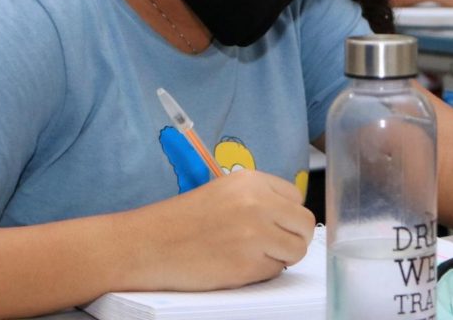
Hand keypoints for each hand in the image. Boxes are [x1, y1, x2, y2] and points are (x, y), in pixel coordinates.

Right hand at [127, 170, 315, 290]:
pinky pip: (276, 271)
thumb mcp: (222, 192)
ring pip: (297, 250)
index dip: (287, 213)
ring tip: (253, 254)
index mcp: (251, 181)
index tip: (275, 222)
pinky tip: (237, 263)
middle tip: (273, 244)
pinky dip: (262, 272)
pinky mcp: (249, 265)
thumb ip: (258, 198)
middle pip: (304, 224)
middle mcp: (258, 204)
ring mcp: (256, 236)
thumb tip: (289, 215)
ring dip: (281, 256)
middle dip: (293, 236)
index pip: (296, 197)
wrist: (148, 244)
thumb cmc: (180, 221)